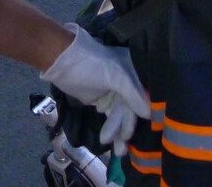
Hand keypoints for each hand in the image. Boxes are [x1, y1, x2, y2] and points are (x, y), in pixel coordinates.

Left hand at [40, 24, 150, 154]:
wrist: (62, 61)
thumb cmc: (92, 63)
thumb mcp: (116, 76)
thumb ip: (133, 94)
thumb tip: (149, 114)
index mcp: (136, 71)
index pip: (146, 94)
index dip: (146, 113)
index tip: (147, 132)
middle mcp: (129, 82)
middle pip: (132, 108)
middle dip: (127, 127)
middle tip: (124, 147)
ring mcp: (115, 91)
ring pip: (121, 115)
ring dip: (118, 132)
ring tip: (117, 150)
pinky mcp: (103, 100)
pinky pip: (111, 116)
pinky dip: (112, 128)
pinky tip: (110, 140)